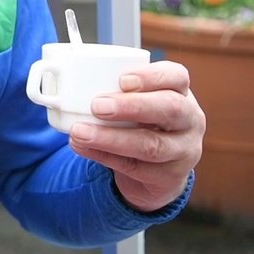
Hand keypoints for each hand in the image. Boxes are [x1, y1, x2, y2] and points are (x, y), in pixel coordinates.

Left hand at [67, 60, 205, 212]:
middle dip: (131, 106)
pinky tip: (82, 147)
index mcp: (181, 93)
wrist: (157, 171)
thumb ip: (115, 90)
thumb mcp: (138, 102)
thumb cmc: (141, 123)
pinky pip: (134, 167)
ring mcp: (183, 151)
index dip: (152, 76)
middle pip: (170, 108)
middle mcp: (190, 120)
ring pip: (151, 145)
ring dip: (110, 138)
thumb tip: (64, 75)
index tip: (122, 79)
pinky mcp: (168, 177)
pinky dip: (103, 156)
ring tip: (79, 132)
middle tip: (97, 106)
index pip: (177, 77)